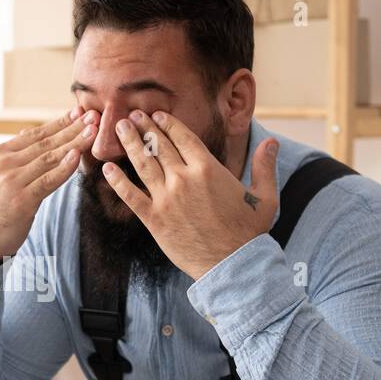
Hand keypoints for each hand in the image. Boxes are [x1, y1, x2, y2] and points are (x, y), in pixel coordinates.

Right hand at [0, 107, 98, 256]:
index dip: (60, 122)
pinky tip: (77, 156)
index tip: (79, 112)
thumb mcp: (0, 174)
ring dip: (74, 144)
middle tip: (93, 117)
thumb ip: (16, 155)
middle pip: (45, 143)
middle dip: (72, 129)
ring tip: (93, 132)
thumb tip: (27, 133)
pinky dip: (64, 168)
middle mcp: (3, 164)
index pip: (35, 134)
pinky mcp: (21, 201)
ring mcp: (11, 182)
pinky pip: (48, 180)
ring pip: (49, 158)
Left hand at [103, 110, 278, 279]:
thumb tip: (272, 142)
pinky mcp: (154, 219)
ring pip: (143, 164)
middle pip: (158, 145)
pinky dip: (117, 181)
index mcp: (208, 168)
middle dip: (144, 127)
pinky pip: (130, 196)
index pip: (182, 137)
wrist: (232, 264)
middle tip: (131, 115)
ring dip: (129, 143)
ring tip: (119, 129)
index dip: (167, 123)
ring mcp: (167, 198)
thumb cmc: (249, 232)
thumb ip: (265, 167)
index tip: (156, 115)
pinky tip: (107, 168)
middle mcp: (184, 178)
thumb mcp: (265, 197)